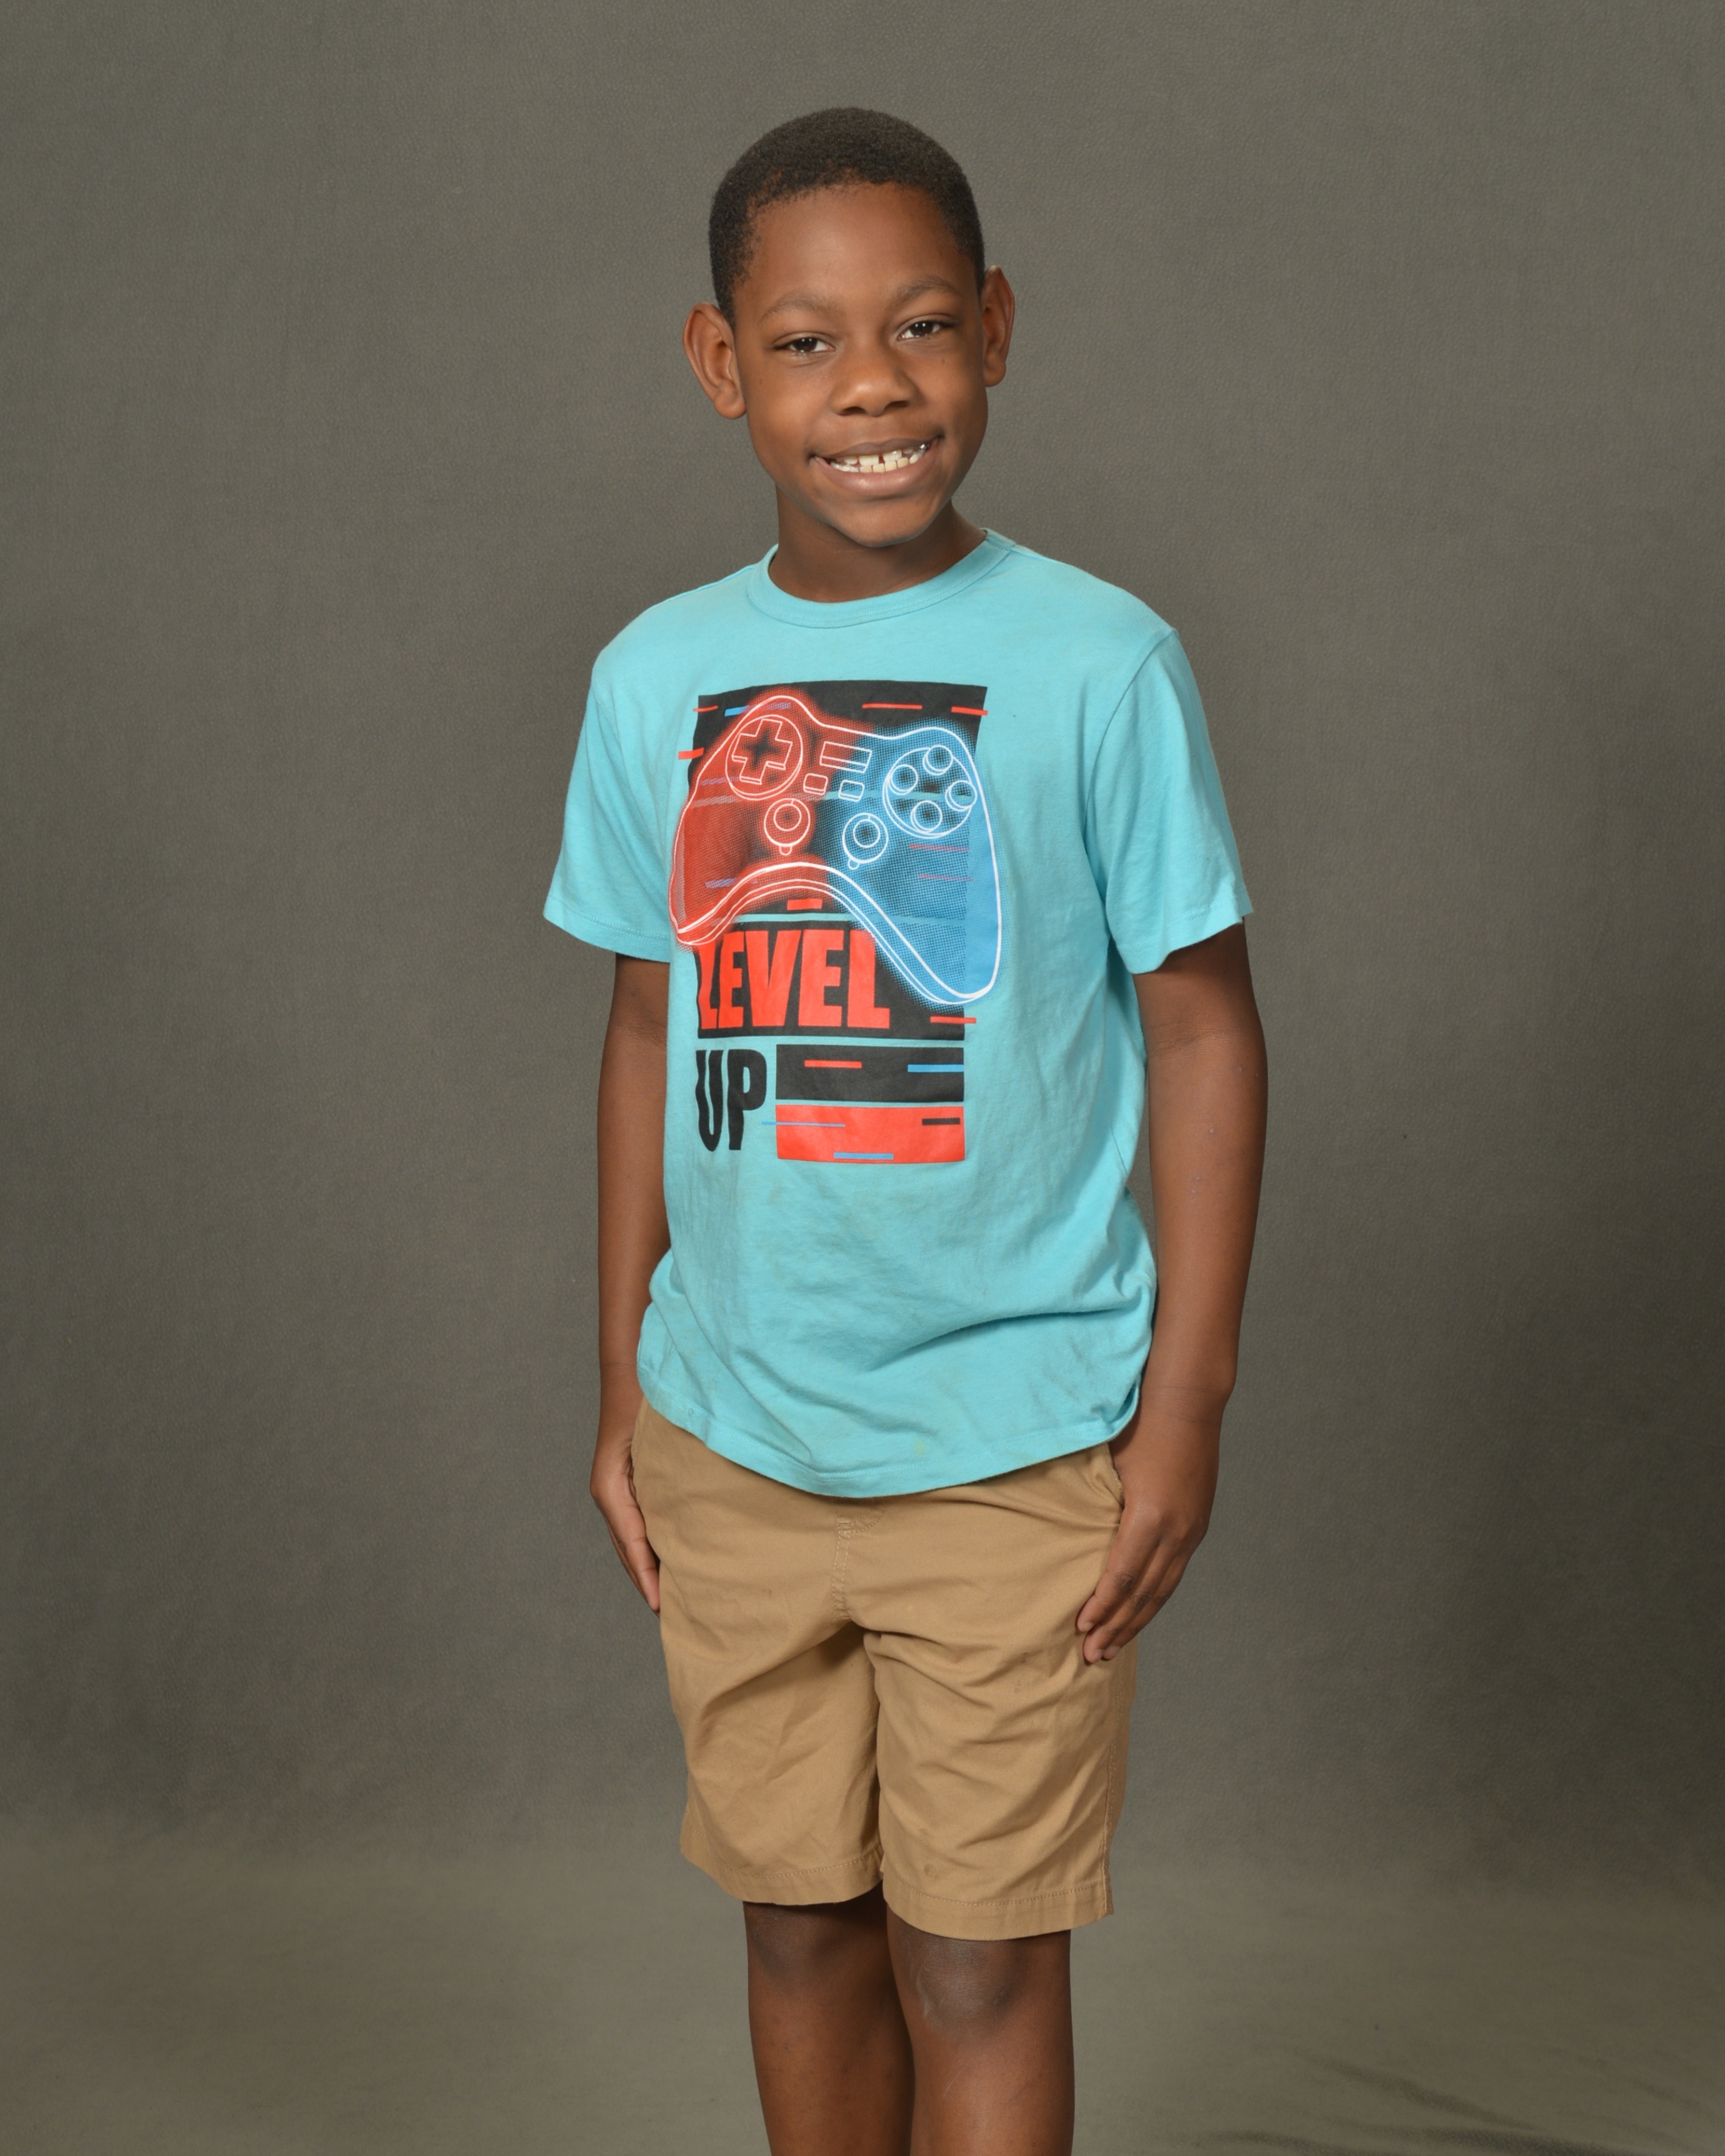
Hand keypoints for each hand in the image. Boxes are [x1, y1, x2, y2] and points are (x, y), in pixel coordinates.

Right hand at [589, 1374, 660, 1612]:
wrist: (633, 1370)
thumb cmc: (644, 1401)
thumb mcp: (652, 1444)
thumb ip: (663, 1480)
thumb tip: (681, 1523)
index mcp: (610, 1490)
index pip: (632, 1545)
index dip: (647, 1578)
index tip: (661, 1608)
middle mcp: (610, 1495)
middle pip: (629, 1551)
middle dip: (649, 1583)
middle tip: (675, 1618)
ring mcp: (617, 1490)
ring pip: (633, 1541)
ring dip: (651, 1568)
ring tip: (674, 1599)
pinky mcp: (629, 1484)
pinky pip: (641, 1524)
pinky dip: (653, 1547)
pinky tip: (673, 1557)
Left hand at [1076, 1386, 1220, 1662]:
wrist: (1189, 1401)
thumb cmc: (1140, 1424)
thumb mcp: (1109, 1464)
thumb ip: (1093, 1504)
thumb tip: (1063, 1533)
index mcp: (1150, 1516)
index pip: (1122, 1575)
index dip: (1101, 1606)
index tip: (1080, 1629)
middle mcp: (1176, 1530)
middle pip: (1144, 1593)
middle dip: (1117, 1626)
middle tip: (1092, 1656)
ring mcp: (1191, 1530)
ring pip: (1163, 1589)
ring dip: (1137, 1620)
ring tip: (1113, 1646)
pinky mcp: (1197, 1525)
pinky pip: (1174, 1573)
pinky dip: (1155, 1598)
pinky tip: (1140, 1611)